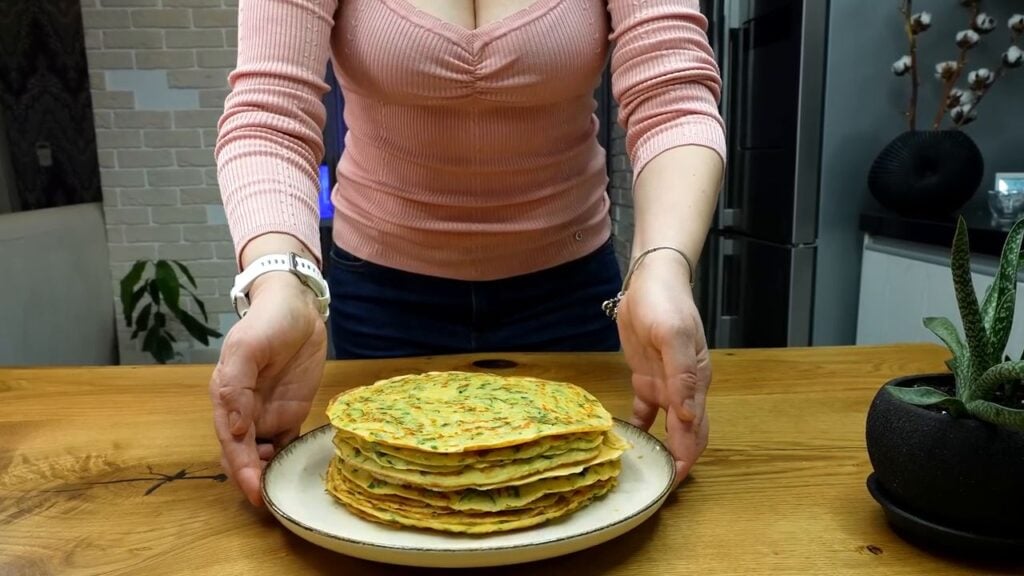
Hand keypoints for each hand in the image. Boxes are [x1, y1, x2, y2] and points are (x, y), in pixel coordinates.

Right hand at [209, 273, 327, 505]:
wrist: (297, 307)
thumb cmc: (268, 323)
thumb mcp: (247, 347)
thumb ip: (237, 385)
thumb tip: (234, 427)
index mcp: (227, 398)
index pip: (231, 443)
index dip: (241, 469)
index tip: (253, 491)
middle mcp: (244, 412)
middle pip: (244, 456)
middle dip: (252, 480)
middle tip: (270, 502)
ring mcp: (267, 414)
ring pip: (263, 455)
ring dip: (269, 474)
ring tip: (284, 487)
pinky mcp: (290, 413)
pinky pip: (287, 444)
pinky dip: (288, 461)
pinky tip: (297, 472)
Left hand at [616, 252, 710, 486]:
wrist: (650, 279)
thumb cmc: (664, 303)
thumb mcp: (673, 336)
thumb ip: (682, 376)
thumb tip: (688, 417)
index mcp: (696, 381)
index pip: (695, 429)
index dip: (686, 456)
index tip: (673, 481)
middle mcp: (684, 387)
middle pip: (687, 433)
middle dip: (678, 459)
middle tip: (661, 486)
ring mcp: (666, 382)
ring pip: (669, 425)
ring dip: (663, 447)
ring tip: (649, 470)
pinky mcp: (647, 376)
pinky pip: (646, 409)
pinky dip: (640, 426)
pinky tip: (629, 440)